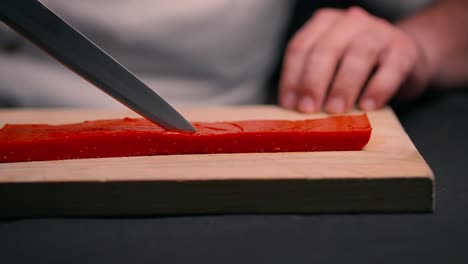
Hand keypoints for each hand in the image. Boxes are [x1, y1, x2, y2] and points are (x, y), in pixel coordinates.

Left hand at [279, 7, 431, 112]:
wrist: (404, 60)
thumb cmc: (358, 69)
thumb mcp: (331, 68)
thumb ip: (313, 81)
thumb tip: (293, 111)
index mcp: (324, 24)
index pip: (300, 48)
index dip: (291, 77)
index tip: (289, 105)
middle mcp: (350, 22)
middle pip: (326, 50)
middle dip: (313, 82)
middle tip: (308, 109)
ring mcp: (379, 32)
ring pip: (357, 56)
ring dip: (343, 86)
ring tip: (335, 111)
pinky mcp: (404, 49)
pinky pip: (390, 69)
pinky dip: (377, 89)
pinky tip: (367, 106)